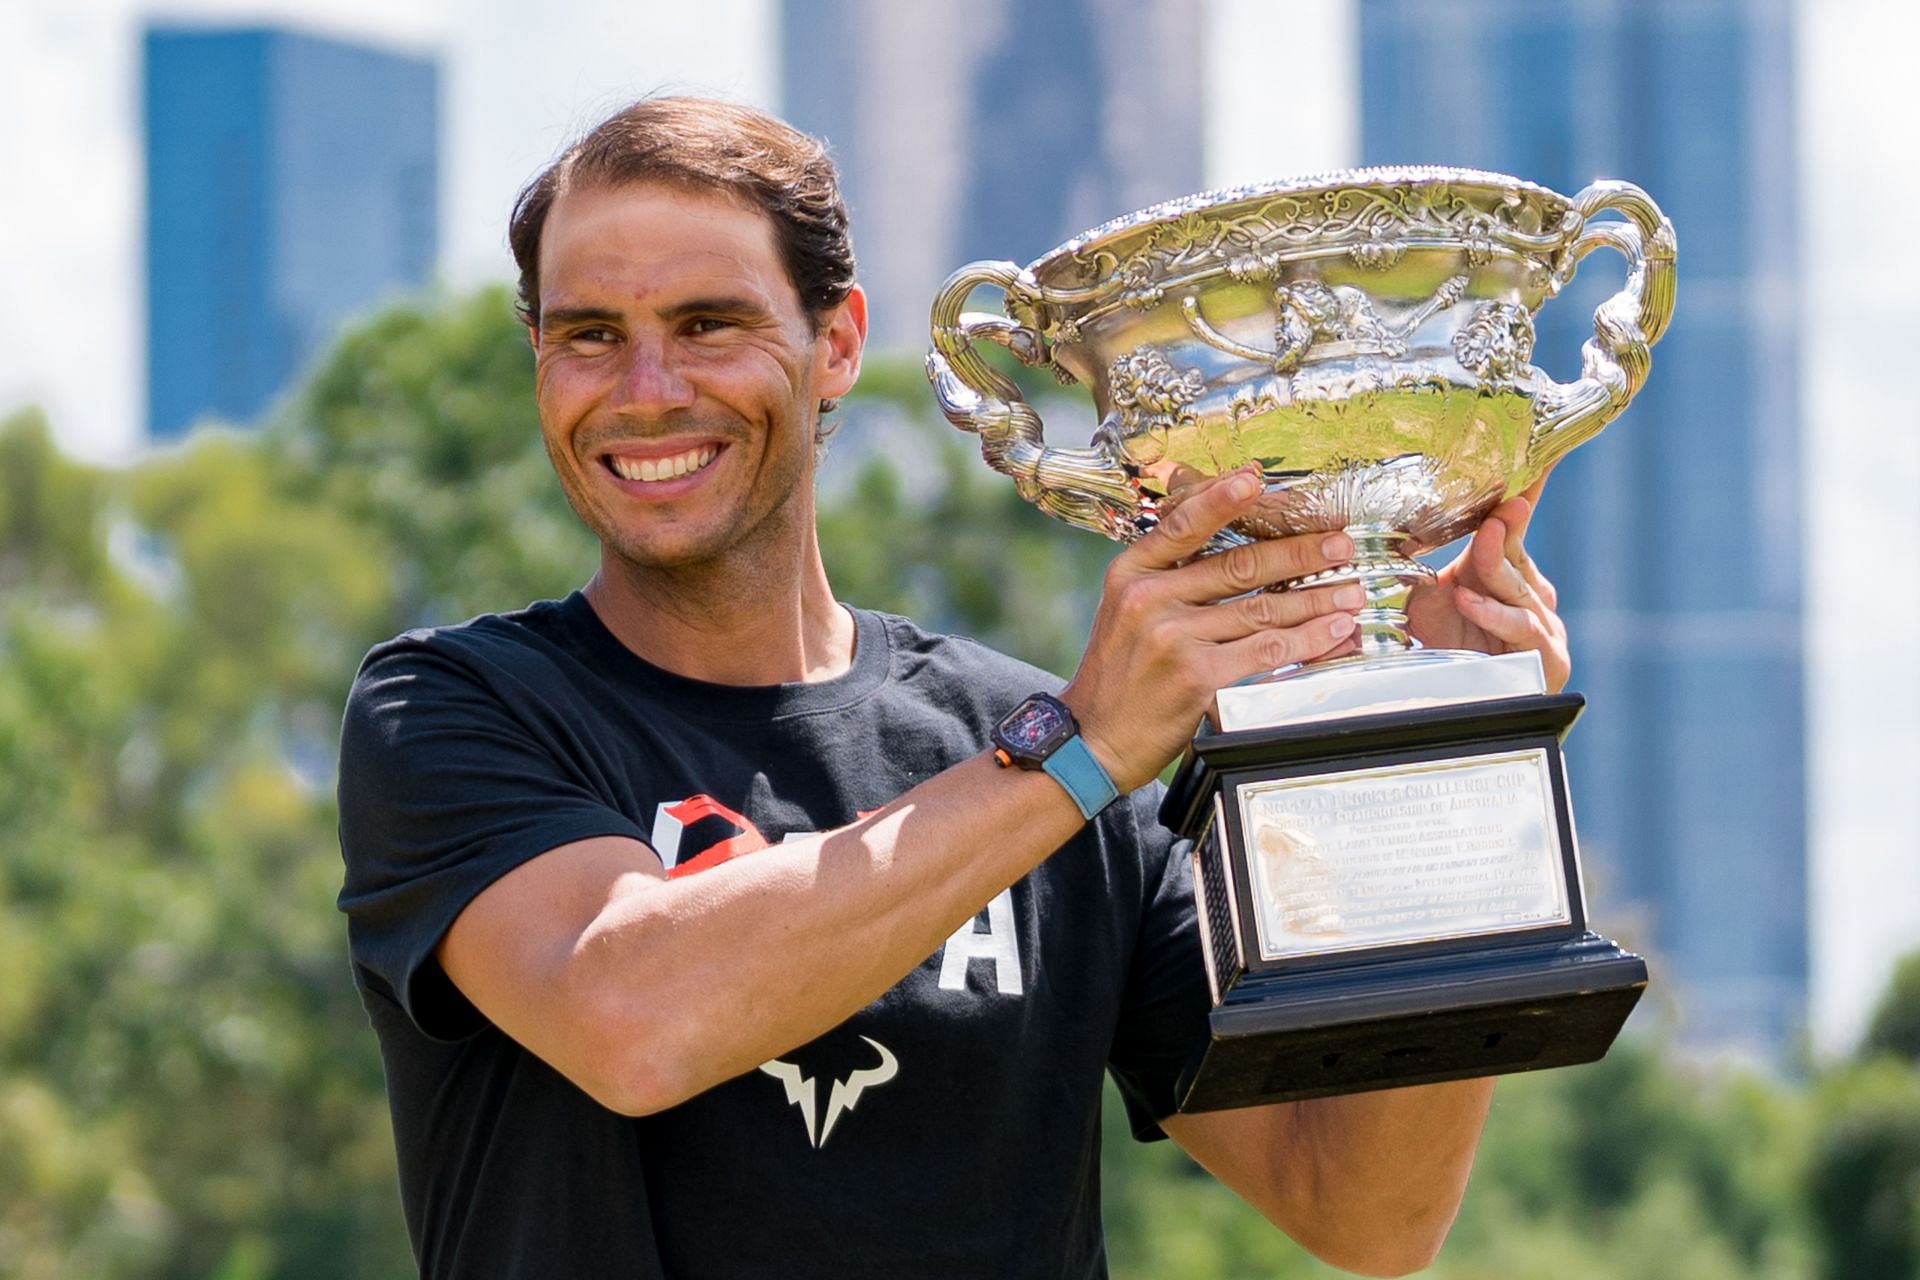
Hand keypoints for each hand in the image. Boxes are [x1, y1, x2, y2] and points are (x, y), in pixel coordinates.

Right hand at [1062, 468, 1361, 791]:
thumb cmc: (1118, 676)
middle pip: (1239, 566)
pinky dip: (1307, 641)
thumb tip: (1232, 551)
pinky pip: (1267, 652)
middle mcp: (1149, 600)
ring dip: (1315, 599)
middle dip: (1300, 553)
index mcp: (1130, 574)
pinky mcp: (1198, 678)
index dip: (1223, 499)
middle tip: (1339, 545)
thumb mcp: (1123, 611)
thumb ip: (1166, 578)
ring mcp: (1173, 639)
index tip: (1257, 479)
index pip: (1183, 526)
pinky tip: (1331, 632)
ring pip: (1262, 610)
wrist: (1094, 738)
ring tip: (1349, 591)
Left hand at [1406, 476, 1569, 691]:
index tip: (1538, 450)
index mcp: (1507, 571)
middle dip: (1505, 524)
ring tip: (1480, 542)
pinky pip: (1522, 628)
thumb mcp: (1424, 600)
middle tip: (1500, 500)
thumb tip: (1393, 528)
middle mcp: (1531, 593)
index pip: (1516, 522)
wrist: (1450, 704)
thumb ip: (1421, 566)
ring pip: (1521, 587)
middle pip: (1517, 551)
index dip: (1528, 486)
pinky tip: (1469, 600)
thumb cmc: (1440, 649)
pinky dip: (1493, 613)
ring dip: (1496, 564)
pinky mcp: (1548, 659)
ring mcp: (1544, 625)